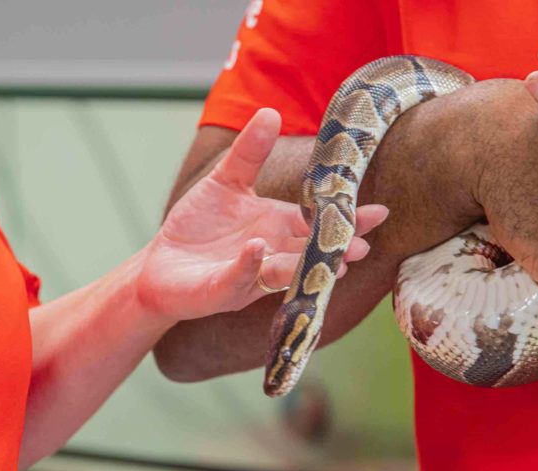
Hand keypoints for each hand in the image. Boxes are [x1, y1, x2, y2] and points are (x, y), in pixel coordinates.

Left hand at [136, 108, 387, 322]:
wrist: (159, 266)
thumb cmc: (197, 227)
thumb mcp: (225, 182)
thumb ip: (249, 153)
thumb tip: (271, 112)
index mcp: (278, 228)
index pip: (317, 223)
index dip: (346, 219)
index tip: (378, 212)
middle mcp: (272, 255)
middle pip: (310, 252)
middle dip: (336, 249)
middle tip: (363, 246)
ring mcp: (249, 276)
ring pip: (284, 272)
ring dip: (305, 264)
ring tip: (333, 257)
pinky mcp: (221, 290)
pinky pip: (238, 278)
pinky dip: (249, 263)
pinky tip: (258, 248)